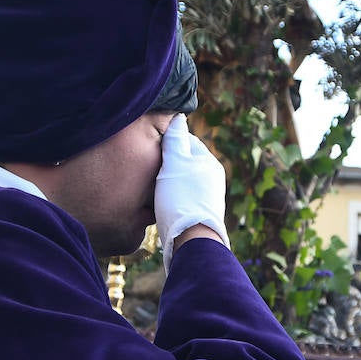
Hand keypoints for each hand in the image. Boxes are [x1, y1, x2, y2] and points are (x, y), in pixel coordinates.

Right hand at [154, 115, 228, 269]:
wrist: (192, 241)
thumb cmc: (181, 199)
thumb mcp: (174, 163)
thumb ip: (175, 140)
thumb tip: (178, 118)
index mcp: (209, 163)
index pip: (187, 141)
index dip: (167, 142)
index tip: (151, 148)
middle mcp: (212, 179)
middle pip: (183, 162)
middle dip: (166, 163)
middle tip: (148, 169)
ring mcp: (206, 198)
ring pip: (181, 181)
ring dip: (166, 183)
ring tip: (151, 189)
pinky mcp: (199, 215)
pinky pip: (181, 199)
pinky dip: (170, 198)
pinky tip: (159, 205)